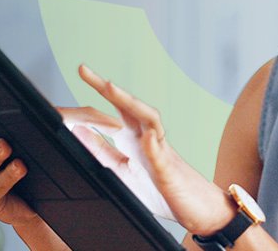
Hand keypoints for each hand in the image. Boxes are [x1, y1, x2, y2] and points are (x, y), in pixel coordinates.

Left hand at [72, 64, 236, 235]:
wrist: (197, 208)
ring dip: (130, 104)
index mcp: (134, 140)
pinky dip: (153, 145)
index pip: (114, 109)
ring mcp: (160, 152)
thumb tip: (80, 132)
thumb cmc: (161, 190)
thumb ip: (102, 152)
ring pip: (148, 121)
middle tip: (83, 70)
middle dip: (108, 88)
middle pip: (129, 107)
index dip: (99, 90)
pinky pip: (161, 156)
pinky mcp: (169, 172)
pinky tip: (146, 135)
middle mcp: (147, 139)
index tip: (83, 69)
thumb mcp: (122, 172)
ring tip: (111, 89)